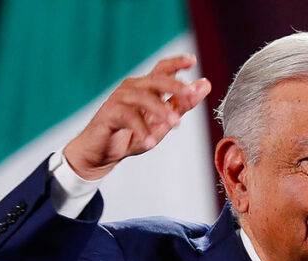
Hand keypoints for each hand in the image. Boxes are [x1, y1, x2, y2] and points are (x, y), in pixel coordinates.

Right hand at [63, 55, 211, 179]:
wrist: (102, 154)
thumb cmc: (131, 135)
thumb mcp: (163, 122)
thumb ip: (182, 105)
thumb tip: (205, 85)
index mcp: (146, 88)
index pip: (162, 70)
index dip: (177, 63)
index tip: (192, 60)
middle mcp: (132, 88)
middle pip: (155, 79)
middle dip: (175, 85)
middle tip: (190, 92)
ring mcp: (119, 98)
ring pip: (144, 98)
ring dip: (162, 111)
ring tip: (177, 124)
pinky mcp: (109, 113)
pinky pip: (128, 117)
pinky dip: (141, 129)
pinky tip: (150, 141)